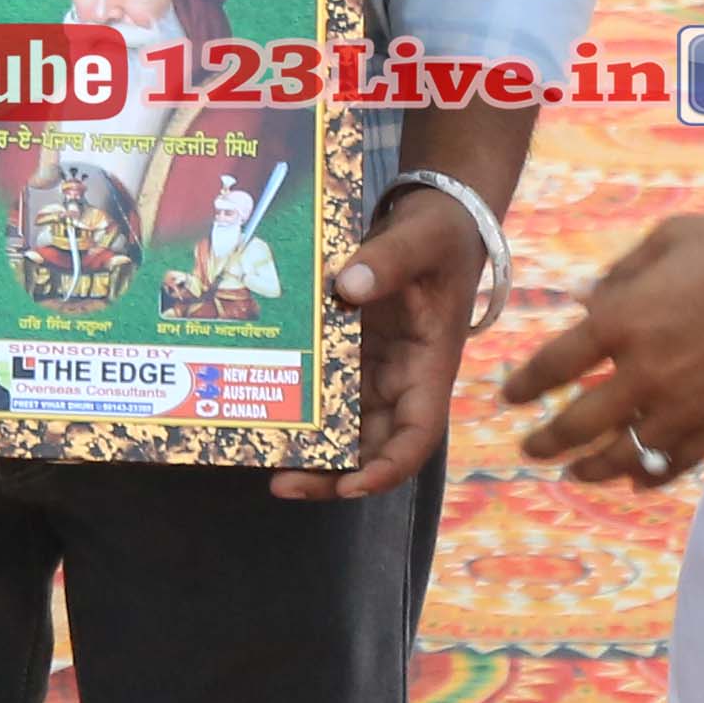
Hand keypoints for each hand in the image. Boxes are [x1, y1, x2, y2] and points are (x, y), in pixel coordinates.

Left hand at [283, 179, 496, 500]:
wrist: (435, 215)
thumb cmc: (440, 233)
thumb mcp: (422, 239)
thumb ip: (390, 259)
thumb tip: (350, 284)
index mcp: (431, 365)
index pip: (418, 434)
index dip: (389, 467)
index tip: (351, 486)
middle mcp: (402, 379)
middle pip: (374, 445)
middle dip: (333, 473)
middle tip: (282, 483)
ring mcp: (374, 369)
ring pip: (345, 426)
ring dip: (311, 448)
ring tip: (264, 459)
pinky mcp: (350, 352)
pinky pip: (325, 388)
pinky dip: (301, 406)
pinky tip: (263, 407)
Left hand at [499, 197, 703, 484]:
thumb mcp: (669, 239)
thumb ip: (620, 276)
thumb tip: (588, 304)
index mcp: (626, 320)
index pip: (556, 364)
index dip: (526, 384)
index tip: (509, 397)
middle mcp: (648, 372)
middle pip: (580, 422)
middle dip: (547, 440)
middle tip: (528, 448)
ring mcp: (688, 405)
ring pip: (625, 454)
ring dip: (592, 468)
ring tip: (573, 473)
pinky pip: (677, 463)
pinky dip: (652, 475)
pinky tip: (636, 480)